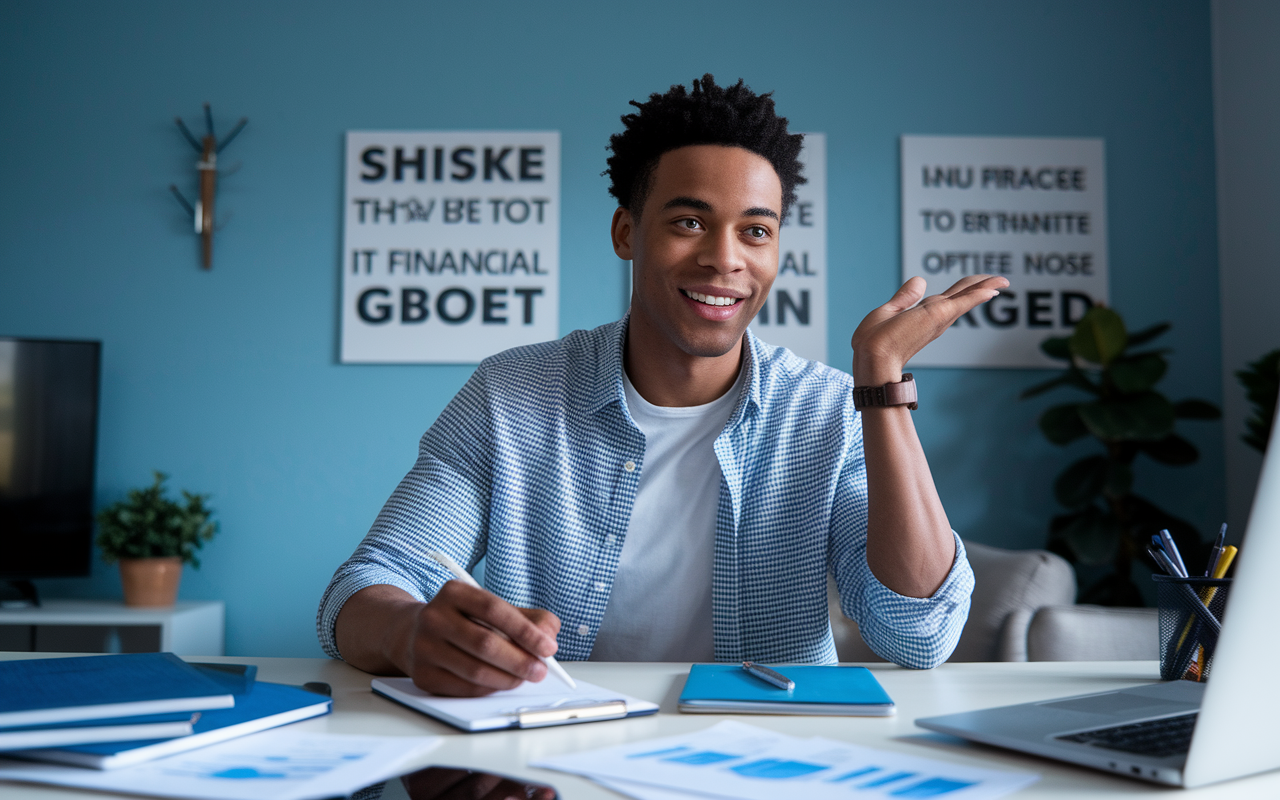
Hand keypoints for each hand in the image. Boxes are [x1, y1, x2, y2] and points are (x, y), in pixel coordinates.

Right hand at [388, 580, 560, 696]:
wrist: (414, 633)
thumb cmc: (464, 621)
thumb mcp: (493, 609)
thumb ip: (528, 617)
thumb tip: (549, 635)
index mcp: (454, 592)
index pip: (494, 610)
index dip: (525, 630)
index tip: (548, 647)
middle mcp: (434, 617)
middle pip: (484, 643)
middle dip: (520, 660)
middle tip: (540, 670)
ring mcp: (424, 647)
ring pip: (475, 670)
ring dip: (508, 679)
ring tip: (524, 678)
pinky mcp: (422, 674)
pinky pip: (464, 688)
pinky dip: (490, 689)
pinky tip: (501, 683)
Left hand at [851, 275, 1008, 385]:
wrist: (872, 357)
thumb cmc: (873, 343)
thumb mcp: (887, 312)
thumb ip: (905, 297)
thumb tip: (920, 280)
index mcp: (923, 317)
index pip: (946, 300)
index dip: (961, 291)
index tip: (975, 285)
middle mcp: (935, 318)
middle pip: (962, 296)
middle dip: (981, 287)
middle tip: (1001, 280)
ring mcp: (939, 318)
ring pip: (967, 296)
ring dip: (986, 286)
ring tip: (1003, 280)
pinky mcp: (939, 316)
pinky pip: (964, 301)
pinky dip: (979, 294)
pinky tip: (994, 289)